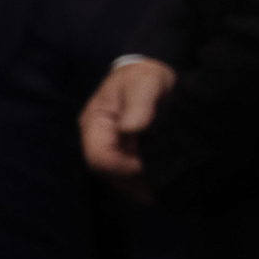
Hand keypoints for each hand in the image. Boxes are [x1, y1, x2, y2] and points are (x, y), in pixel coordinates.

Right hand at [79, 57, 176, 198]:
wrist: (150, 75)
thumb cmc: (144, 76)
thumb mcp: (145, 82)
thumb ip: (138, 104)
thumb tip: (130, 128)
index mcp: (94, 123)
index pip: (98, 158)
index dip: (123, 167)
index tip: (147, 164)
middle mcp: (97, 140)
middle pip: (108, 174)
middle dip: (133, 179)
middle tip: (161, 177)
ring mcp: (110, 149)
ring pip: (118, 179)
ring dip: (139, 183)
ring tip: (164, 180)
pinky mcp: (122, 154)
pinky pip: (127, 177)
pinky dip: (143, 181)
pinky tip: (161, 179)